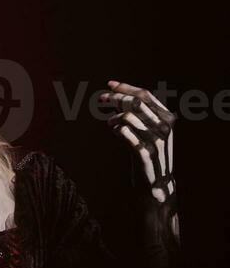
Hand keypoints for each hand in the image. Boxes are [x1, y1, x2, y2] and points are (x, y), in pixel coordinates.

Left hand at [100, 80, 175, 203]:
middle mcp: (163, 127)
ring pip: (127, 116)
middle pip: (135, 102)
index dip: (125, 87)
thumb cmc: (149, 152)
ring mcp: (154, 140)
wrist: (157, 182)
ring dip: (114, 117)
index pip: (145, 94)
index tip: (109, 85)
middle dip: (115, 98)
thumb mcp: (149, 130)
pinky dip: (116, 129)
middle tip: (101, 99)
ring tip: (111, 123)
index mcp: (167, 118)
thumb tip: (115, 95)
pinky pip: (124, 132)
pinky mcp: (144, 152)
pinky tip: (115, 132)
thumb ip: (137, 113)